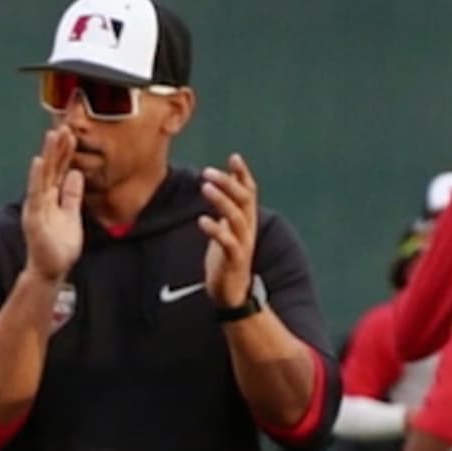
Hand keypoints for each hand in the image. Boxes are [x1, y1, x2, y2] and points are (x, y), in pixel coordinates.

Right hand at [24, 128, 85, 282]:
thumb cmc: (59, 245)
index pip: (60, 170)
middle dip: (58, 148)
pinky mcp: (34, 216)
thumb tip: (76, 173)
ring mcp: (37, 205)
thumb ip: (72, 195)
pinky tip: (38, 162)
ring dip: (47, 155)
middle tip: (65, 126)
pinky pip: (35, 193)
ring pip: (43, 175)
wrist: (51, 269)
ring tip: (52, 136)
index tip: (73, 133)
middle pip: (51, 168)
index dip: (66, 152)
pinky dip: (36, 177)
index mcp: (52, 197)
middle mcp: (42, 198)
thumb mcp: (72, 215)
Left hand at [198, 155, 260, 309]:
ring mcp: (243, 244)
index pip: (249, 192)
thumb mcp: (228, 231)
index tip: (234, 156)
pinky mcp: (235, 260)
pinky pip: (228, 242)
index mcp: (247, 221)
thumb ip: (226, 212)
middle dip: (228, 183)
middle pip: (243, 199)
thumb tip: (219, 190)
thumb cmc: (227, 260)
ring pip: (236, 217)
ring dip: (221, 200)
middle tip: (208, 172)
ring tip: (204, 187)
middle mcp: (248, 229)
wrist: (233, 294)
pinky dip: (216, 230)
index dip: (243, 174)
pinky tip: (202, 220)